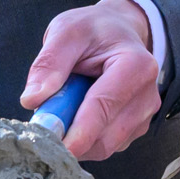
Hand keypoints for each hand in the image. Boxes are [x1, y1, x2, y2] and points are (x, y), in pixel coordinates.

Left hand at [19, 0, 162, 160]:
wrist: (117, 31)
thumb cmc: (93, 30)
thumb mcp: (66, 32)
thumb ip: (50, 63)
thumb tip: (31, 100)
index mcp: (136, 66)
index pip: (104, 107)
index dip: (78, 133)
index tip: (53, 149)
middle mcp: (147, 95)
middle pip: (105, 136)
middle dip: (71, 137)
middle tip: (44, 121)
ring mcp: (144, 115)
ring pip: (104, 146)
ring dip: (76, 137)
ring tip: (64, 104)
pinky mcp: (136, 128)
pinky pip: (105, 145)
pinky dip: (84, 139)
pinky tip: (77, 113)